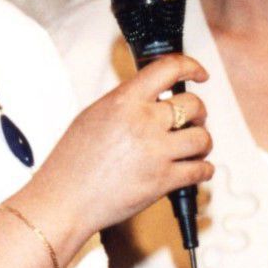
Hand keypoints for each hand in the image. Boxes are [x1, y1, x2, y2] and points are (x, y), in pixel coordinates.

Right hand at [15, 54, 213, 253]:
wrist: (64, 200)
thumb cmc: (71, 164)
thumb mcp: (92, 116)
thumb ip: (125, 104)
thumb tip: (150, 98)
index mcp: (124, 101)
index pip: (168, 69)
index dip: (191, 67)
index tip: (199, 74)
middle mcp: (143, 122)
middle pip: (193, 105)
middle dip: (199, 113)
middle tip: (194, 120)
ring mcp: (155, 152)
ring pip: (203, 138)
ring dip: (203, 142)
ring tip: (195, 148)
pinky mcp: (163, 180)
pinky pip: (200, 171)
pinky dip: (203, 169)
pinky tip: (195, 169)